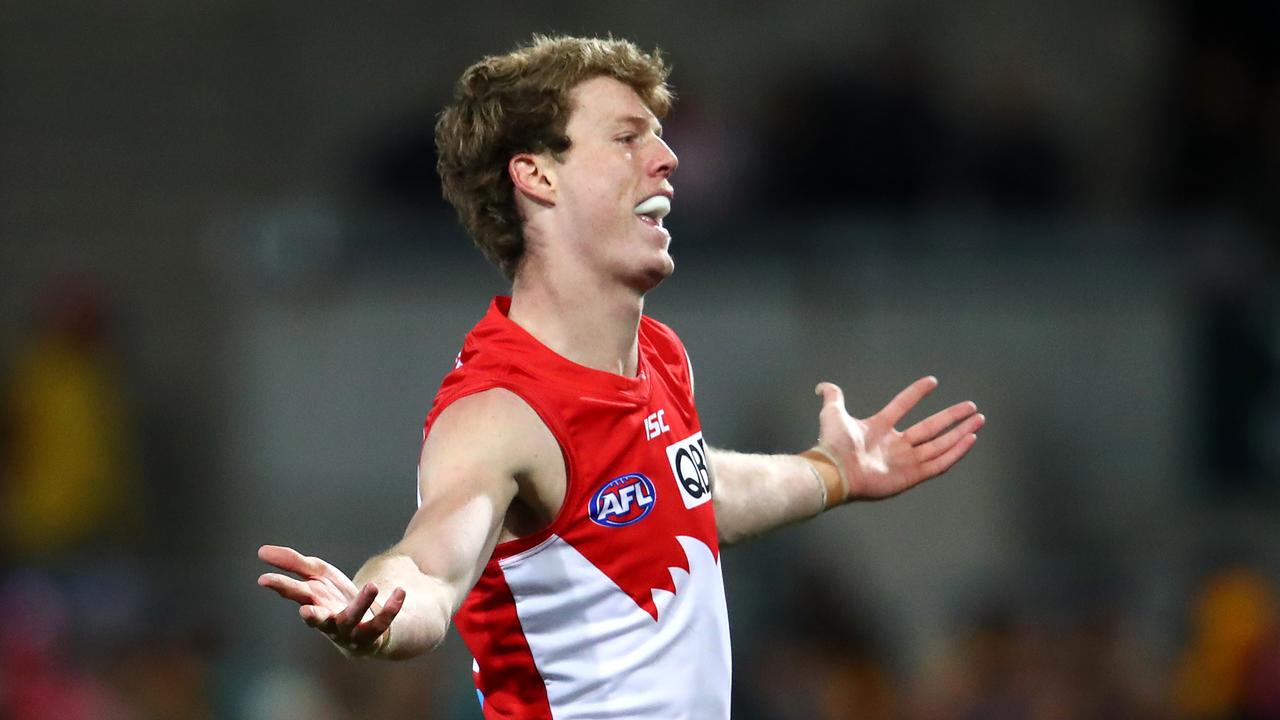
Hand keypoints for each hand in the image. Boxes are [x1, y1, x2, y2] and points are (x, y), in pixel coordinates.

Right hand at [257, 544, 404, 656]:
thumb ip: (293, 563)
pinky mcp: (371, 634)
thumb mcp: (317, 576)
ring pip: (352, 621)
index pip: (294, 594)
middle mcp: (327, 620)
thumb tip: (261, 551)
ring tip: (372, 585)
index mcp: (312, 602)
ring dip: (361, 604)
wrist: (364, 628)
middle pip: (318, 618)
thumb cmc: (334, 600)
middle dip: (312, 615)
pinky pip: (381, 622)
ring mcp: (348, 630)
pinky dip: (391, 608)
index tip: (264, 579)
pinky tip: (400, 592)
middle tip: (305, 611)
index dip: (280, 586)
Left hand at [814, 376, 982, 500]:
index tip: (932, 381)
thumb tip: (822, 386)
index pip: (902, 406)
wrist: (836, 469)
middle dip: (952, 417)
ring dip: (960, 433)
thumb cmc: (833, 444)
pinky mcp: (912, 476)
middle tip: (971, 407)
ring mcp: (905, 461)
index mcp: (880, 428)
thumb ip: (833, 398)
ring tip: (978, 420)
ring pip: (940, 445)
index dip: (916, 393)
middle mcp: (896, 445)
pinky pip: (939, 463)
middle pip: (931, 428)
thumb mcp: (833, 414)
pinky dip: (955, 452)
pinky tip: (969, 439)